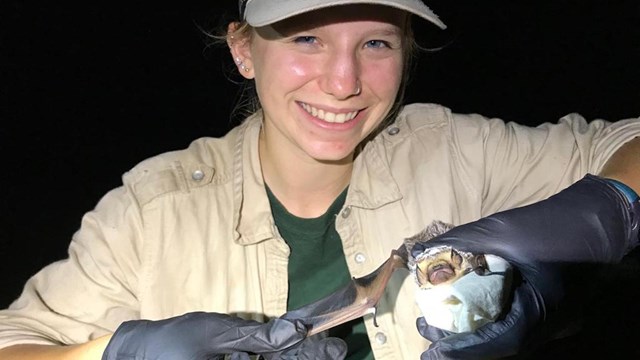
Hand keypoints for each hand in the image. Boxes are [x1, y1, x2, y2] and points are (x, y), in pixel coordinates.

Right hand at [102, 311, 343, 359]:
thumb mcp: (216, 333)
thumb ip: (256, 337)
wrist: (139, 352)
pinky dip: (271, 358)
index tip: (337, 349)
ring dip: (293, 358)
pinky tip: (285, 350)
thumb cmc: (174, 341)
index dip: (312, 358)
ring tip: (323, 350)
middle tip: (338, 350)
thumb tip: (293, 332)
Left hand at [411, 174, 638, 358]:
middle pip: (503, 345)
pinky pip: (520, 323)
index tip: (431, 350)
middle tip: (428, 329)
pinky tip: (471, 310)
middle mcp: (553, 325)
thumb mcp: (502, 229)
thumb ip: (460, 241)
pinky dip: (493, 321)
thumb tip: (421, 250)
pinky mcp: (554, 309)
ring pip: (511, 337)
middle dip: (463, 343)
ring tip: (442, 323)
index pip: (500, 342)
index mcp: (543, 310)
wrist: (601, 216)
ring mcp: (557, 320)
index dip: (462, 348)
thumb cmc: (554, 224)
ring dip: (477, 333)